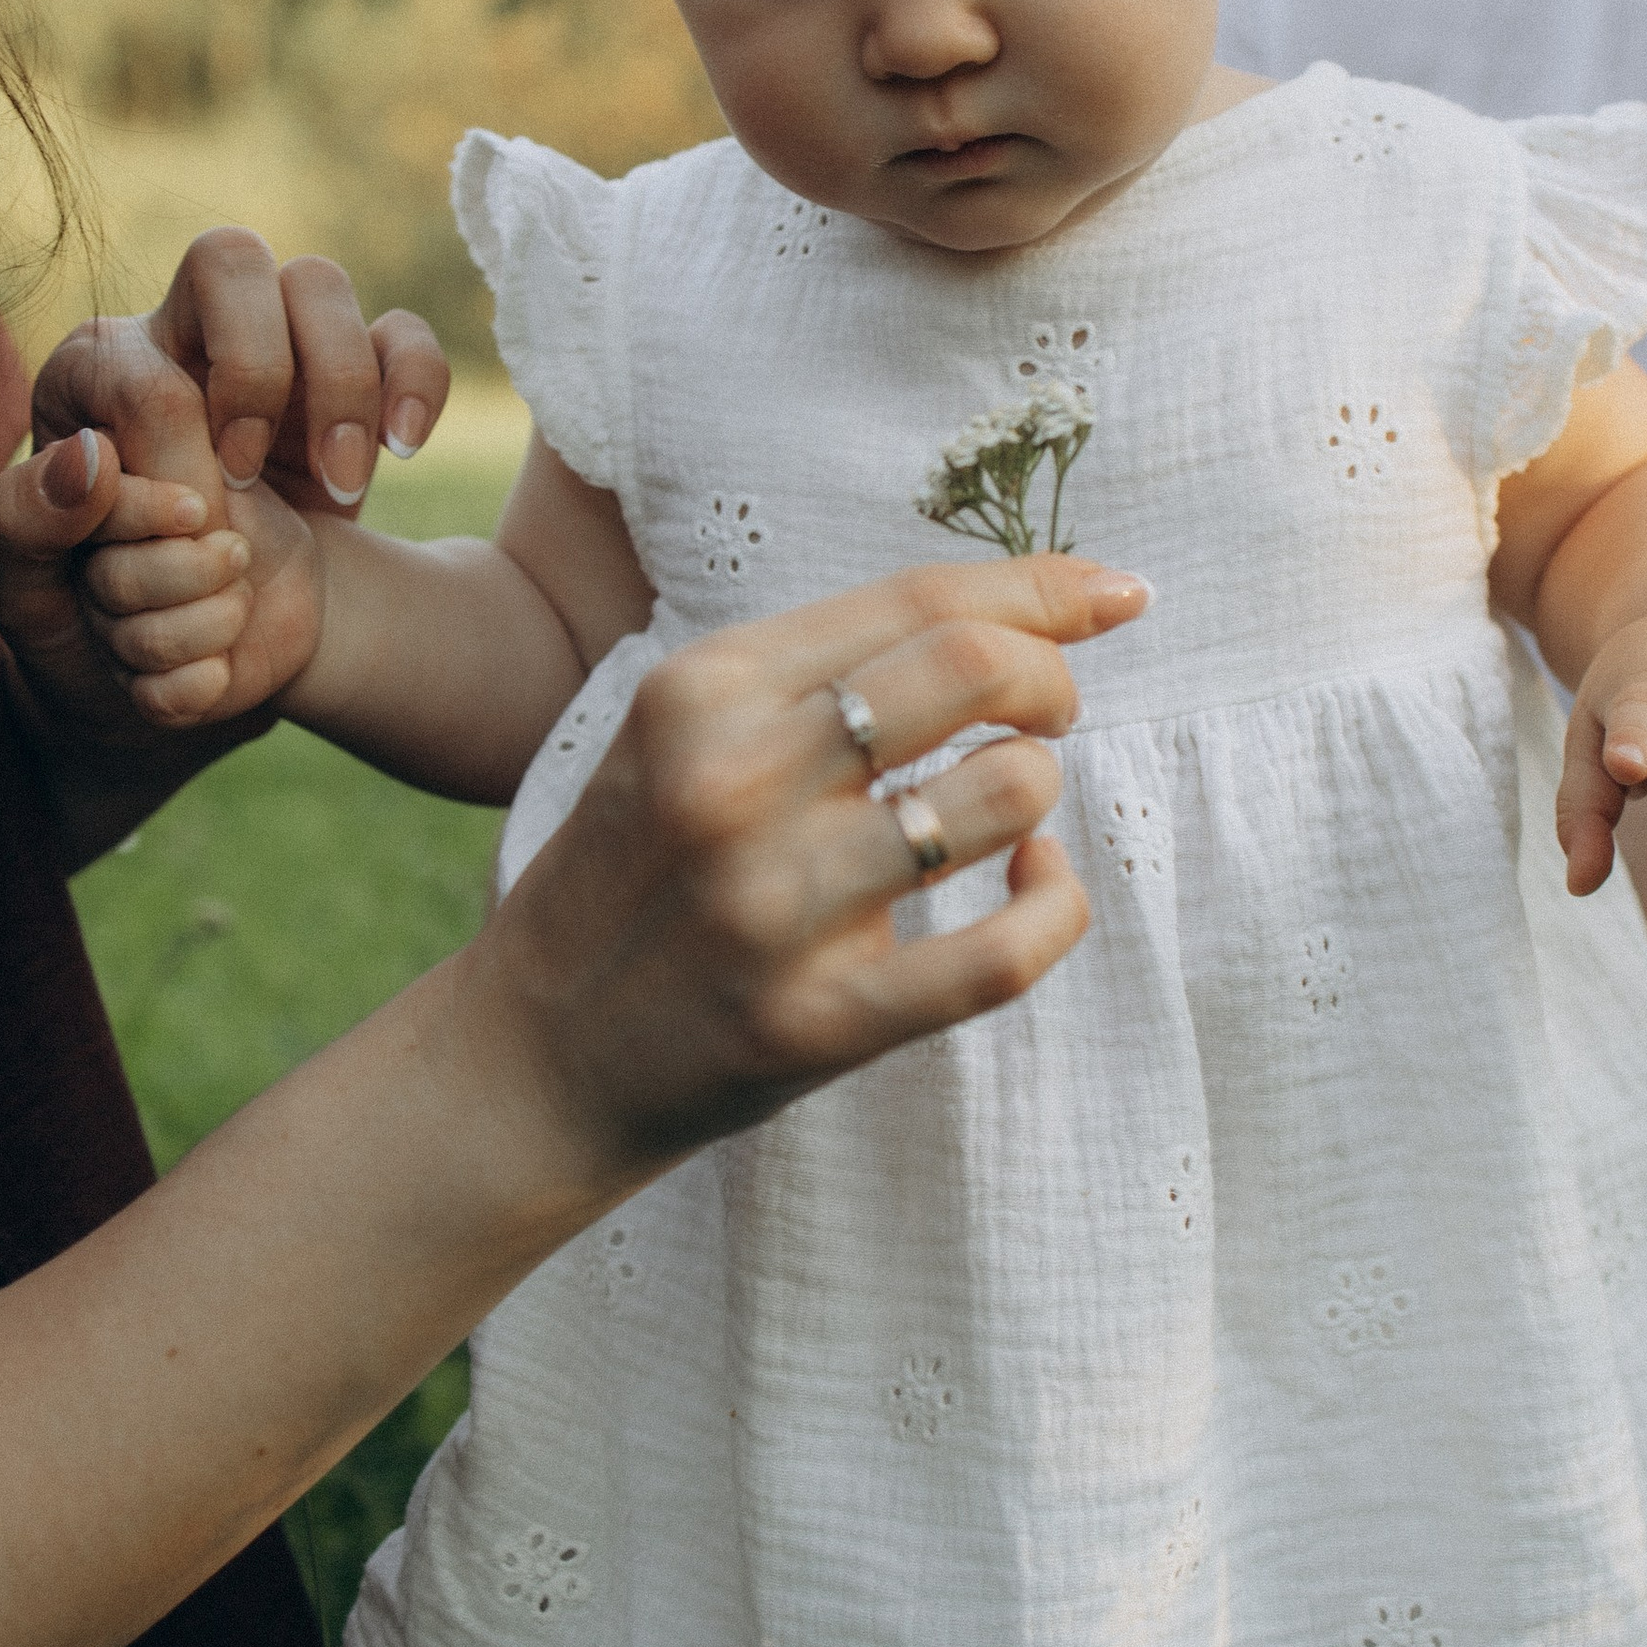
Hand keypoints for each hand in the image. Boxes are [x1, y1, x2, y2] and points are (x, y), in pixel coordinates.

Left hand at [0, 233, 449, 800]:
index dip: (178, 447)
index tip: (195, 517)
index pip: (142, 366)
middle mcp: (180, 341)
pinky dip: (415, 384)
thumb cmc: (98, 619)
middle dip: (256, 370)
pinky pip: (402, 337)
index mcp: (93, 376)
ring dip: (340, 389)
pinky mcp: (350, 391)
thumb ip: (27, 522)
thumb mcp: (30, 593)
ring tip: (338, 488)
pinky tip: (402, 450)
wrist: (199, 658)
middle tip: (249, 473)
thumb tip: (88, 458)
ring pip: (318, 285)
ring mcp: (274, 358)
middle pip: (228, 260)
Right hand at [471, 557, 1154, 1180]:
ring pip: (1005, 794)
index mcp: (701, 690)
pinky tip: (1036, 881)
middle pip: (972, 669)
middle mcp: (735, 784)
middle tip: (1052, 709)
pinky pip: (1004, 952)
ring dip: (1040, 786)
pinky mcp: (818, 1021)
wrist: (531, 1060)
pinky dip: (1056, 904)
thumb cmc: (633, 875)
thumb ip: (813, 671)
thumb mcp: (679, 733)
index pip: (918, 599)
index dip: (1044, 586)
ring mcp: (776, 907)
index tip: (1114, 593)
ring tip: (1005, 804)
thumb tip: (1007, 609)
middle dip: (1052, 676)